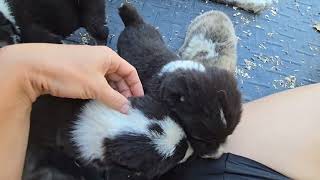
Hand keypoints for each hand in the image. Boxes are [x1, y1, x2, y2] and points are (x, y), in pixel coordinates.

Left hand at [0, 43, 143, 112]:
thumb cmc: (70, 74)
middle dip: (125, 90)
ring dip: (113, 92)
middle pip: (119, 75)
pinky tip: (101, 101)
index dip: (136, 86)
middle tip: (127, 107)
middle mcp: (101, 58)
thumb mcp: (95, 87)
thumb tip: (128, 109)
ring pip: (107, 79)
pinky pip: (96, 81)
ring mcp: (89, 64)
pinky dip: (101, 91)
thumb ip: (114, 99)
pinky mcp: (78, 71)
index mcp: (109, 57)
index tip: (140, 101)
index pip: (130, 71)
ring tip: (115, 106)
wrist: (35, 67)